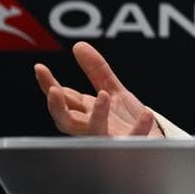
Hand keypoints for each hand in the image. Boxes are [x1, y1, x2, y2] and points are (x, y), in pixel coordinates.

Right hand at [33, 41, 163, 136]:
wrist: (154, 145)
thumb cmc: (128, 122)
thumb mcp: (113, 91)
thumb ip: (96, 70)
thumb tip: (78, 45)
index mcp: (86, 114)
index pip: (63, 99)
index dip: (49, 85)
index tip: (40, 68)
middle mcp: (93, 128)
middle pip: (67, 122)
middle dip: (57, 107)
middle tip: (54, 91)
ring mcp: (110, 140)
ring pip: (97, 133)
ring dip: (98, 115)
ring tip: (103, 95)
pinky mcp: (132, 147)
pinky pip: (133, 140)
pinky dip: (139, 128)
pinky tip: (146, 113)